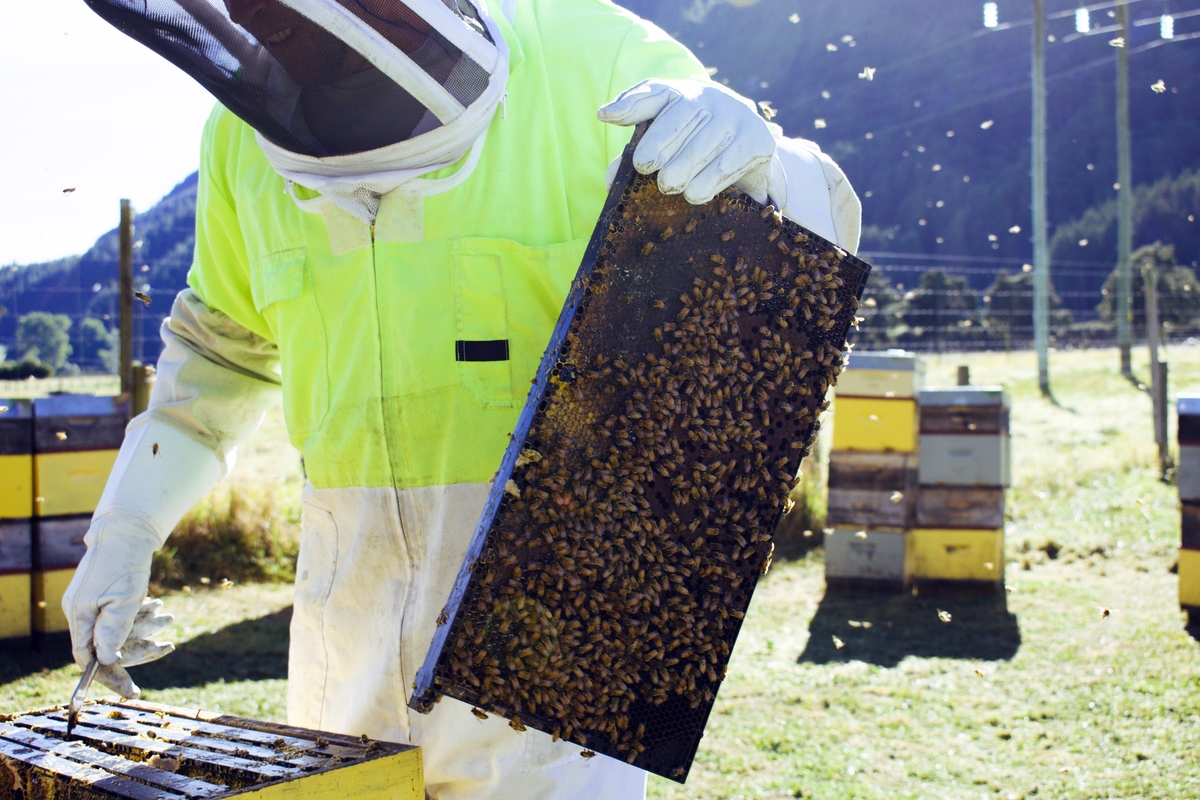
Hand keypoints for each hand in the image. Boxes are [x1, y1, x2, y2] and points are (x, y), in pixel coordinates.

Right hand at [63, 515, 174, 697]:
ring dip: (145, 626)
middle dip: (137, 647)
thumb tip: (106, 662)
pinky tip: (157, 604)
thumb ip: (113, 632)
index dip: (109, 676)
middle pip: (104, 645)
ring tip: (168, 616)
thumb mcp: (124, 602)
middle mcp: (80, 610)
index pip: (87, 658)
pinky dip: (140, 614)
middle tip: (167, 648)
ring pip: (118, 628)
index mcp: (79, 614)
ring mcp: (91, 601)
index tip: (131, 691)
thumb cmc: (126, 564)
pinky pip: (121, 614)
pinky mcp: (103, 593)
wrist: (127, 529)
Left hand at [597, 78, 775, 204]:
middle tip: (644, 166)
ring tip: (669, 186)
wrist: (749, 155)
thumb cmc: (694, 150)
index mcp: (681, 93)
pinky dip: (712, 179)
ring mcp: (736, 115)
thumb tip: (611, 181)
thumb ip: (636, 157)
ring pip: (707, 140)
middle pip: (683, 113)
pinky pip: (732, 159)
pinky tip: (696, 193)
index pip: (655, 91)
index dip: (630, 103)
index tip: (605, 116)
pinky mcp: (758, 138)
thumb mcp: (665, 148)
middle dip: (661, 140)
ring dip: (685, 166)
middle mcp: (710, 97)